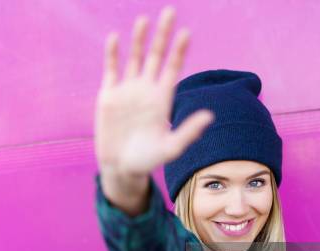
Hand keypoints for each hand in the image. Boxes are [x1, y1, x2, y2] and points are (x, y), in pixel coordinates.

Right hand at [94, 6, 213, 176]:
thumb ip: (188, 131)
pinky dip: (112, 54)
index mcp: (162, 99)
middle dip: (163, 35)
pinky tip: (114, 38)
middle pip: (156, 56)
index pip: (173, 68)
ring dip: (139, 39)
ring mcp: (127, 90)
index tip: (186, 33)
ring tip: (144, 19)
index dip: (179, 51)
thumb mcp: (171, 148)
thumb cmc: (148, 160)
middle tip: (170, 12)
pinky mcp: (108, 95)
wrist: (120, 167)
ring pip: (135, 58)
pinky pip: (111, 70)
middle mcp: (146, 89)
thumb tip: (211, 115)